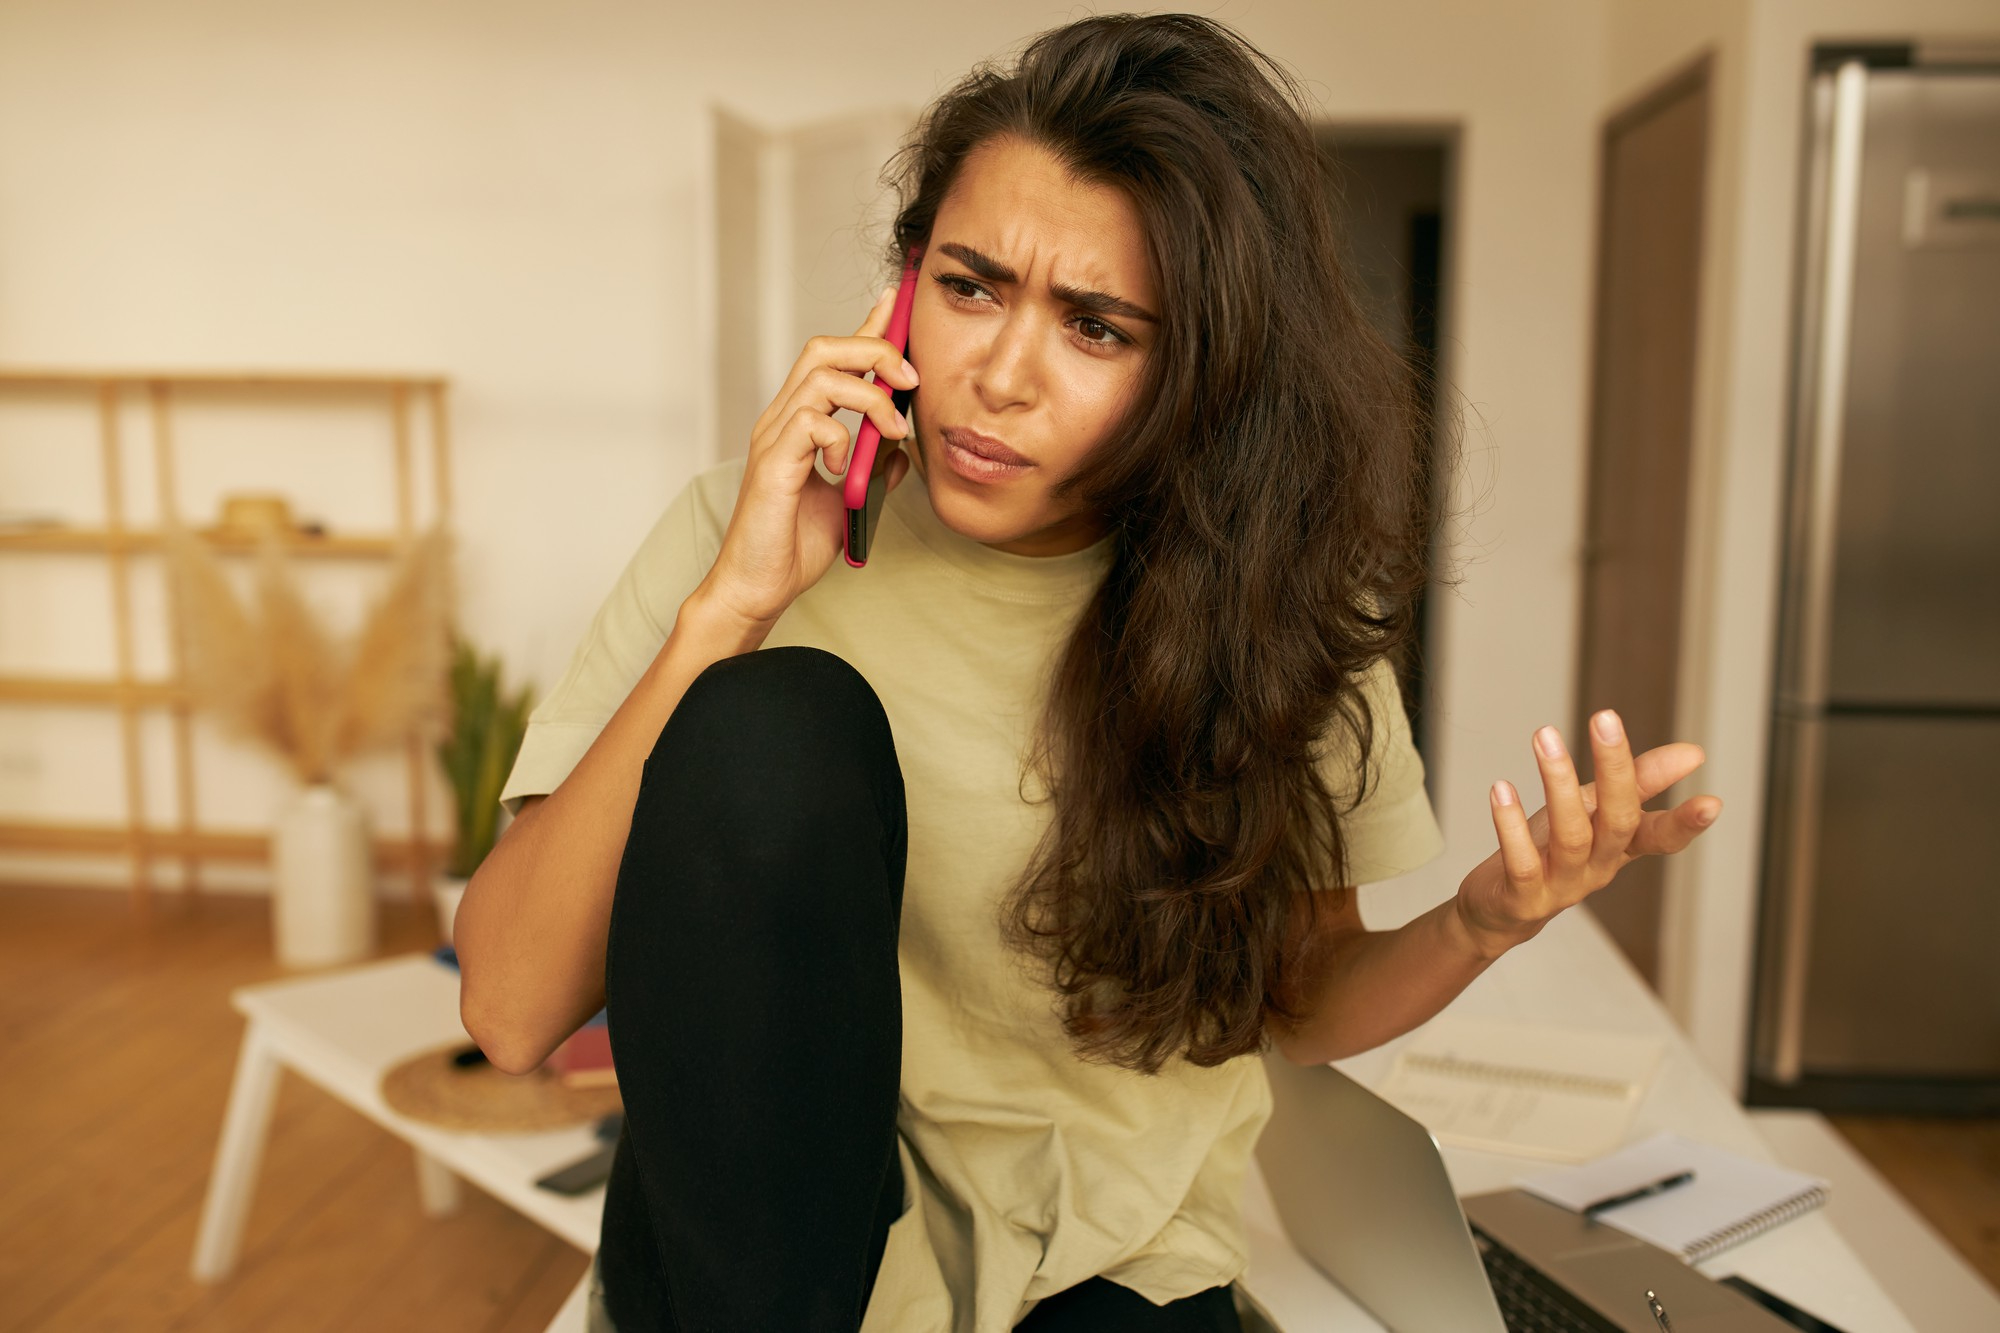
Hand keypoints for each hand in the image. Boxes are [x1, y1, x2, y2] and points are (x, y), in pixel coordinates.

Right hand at [693, 286, 918, 629]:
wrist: (759, 586)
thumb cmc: (793, 545)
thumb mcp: (852, 501)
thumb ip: (873, 468)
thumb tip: (903, 447)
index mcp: (800, 422)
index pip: (834, 358)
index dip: (867, 326)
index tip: (898, 302)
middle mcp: (783, 419)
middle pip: (824, 349)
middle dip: (874, 349)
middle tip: (911, 377)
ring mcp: (774, 438)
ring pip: (820, 376)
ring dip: (869, 394)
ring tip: (894, 427)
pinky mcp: (773, 463)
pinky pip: (809, 423)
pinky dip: (839, 435)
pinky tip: (845, 465)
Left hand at [1453, 710, 1722, 957]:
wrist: (1501, 910)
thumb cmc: (1551, 852)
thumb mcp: (1594, 812)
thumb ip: (1638, 783)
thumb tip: (1694, 753)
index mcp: (1620, 847)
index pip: (1662, 837)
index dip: (1686, 824)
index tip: (1712, 802)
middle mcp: (1598, 868)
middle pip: (1617, 822)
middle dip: (1615, 770)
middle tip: (1605, 718)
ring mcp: (1562, 885)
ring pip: (1571, 836)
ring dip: (1558, 784)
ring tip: (1545, 736)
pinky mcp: (1523, 896)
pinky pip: (1522, 861)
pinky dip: (1510, 825)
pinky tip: (1501, 790)